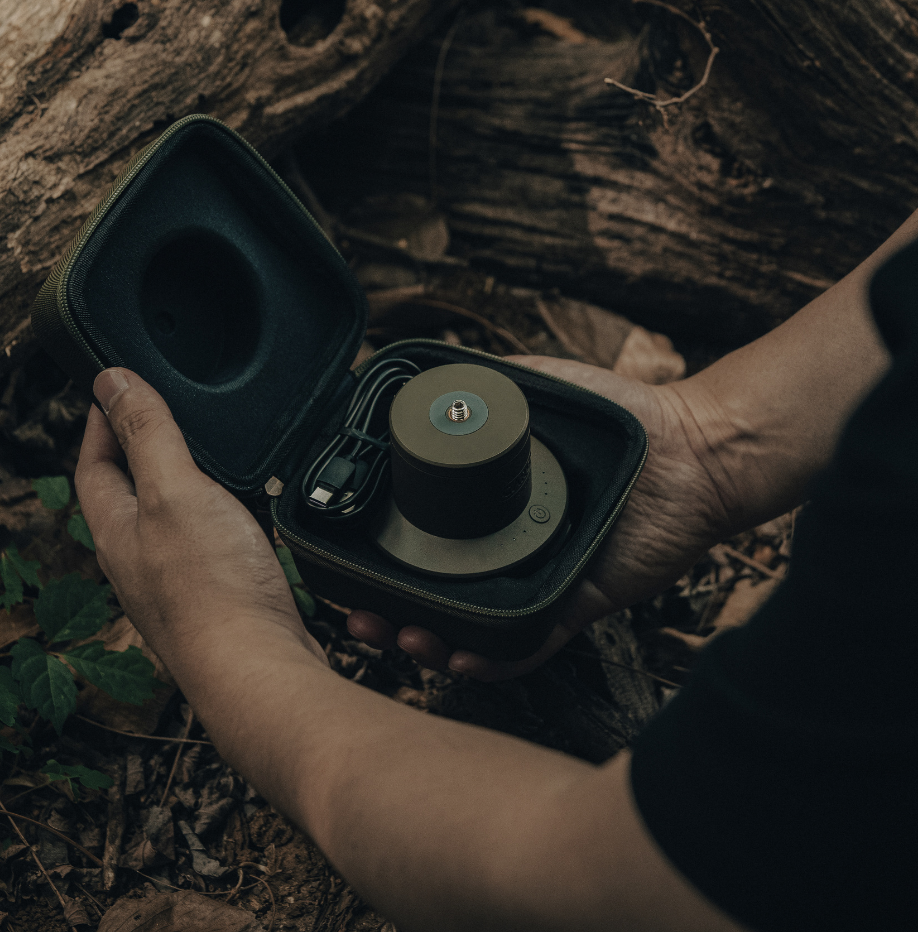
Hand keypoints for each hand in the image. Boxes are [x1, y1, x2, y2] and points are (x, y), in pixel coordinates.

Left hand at [75, 368, 324, 669]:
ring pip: (171, 518)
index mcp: (117, 530)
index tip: (114, 387)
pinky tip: (245, 511)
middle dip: (138, 451)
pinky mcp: (218, 594)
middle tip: (157, 414)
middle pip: (128, 493)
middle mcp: (140, 558)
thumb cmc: (212, 589)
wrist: (257, 666)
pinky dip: (220, 514)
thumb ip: (146, 433)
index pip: (93, 464)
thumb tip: (112, 380)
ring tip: (204, 454)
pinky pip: (208, 541)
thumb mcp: (174, 490)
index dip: (102, 422)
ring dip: (182, 483)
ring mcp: (178, 580)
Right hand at [349, 355, 737, 679]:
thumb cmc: (616, 417)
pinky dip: (493, 657)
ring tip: (398, 635)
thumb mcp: (534, 389)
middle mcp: (509, 556)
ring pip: (473, 634)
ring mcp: (541, 586)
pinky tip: (458, 653)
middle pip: (438, 602)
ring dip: (430, 644)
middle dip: (391, 618)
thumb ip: (482, 389)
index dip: (383, 568)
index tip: (349, 570)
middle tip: (360, 618)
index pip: (426, 552)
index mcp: (492, 515)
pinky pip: (530, 644)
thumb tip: (422, 380)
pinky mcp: (576, 605)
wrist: (688, 446)